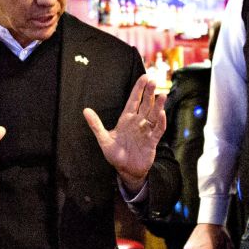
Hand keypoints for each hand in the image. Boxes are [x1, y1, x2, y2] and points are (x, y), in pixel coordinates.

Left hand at [84, 74, 166, 193]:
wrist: (125, 170)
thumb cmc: (115, 154)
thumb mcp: (103, 139)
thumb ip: (96, 125)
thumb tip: (85, 110)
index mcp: (127, 119)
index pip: (134, 100)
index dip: (139, 89)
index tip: (145, 77)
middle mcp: (138, 122)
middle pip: (145, 104)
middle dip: (149, 93)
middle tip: (153, 81)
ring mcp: (146, 131)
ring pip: (154, 115)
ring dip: (158, 105)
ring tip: (163, 95)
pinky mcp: (152, 141)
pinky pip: (158, 130)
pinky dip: (161, 122)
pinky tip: (162, 114)